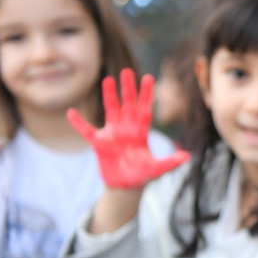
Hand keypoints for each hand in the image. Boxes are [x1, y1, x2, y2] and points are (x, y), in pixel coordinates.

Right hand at [67, 69, 189, 188]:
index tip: (149, 77)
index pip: (145, 109)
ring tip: (108, 79)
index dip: (147, 94)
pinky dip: (79, 123)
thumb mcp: (158, 169)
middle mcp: (127, 129)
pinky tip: (71, 112)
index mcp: (141, 132)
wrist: (126, 186)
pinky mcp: (99, 143)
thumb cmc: (143, 175)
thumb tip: (187, 157)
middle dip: (128, 89)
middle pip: (128, 104)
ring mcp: (112, 134)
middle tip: (127, 71)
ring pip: (110, 110)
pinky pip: (87, 130)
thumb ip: (170, 162)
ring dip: (109, 95)